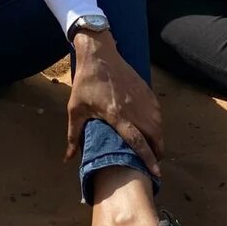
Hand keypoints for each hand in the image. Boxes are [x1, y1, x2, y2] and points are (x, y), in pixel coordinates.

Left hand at [67, 32, 162, 176]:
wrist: (99, 54)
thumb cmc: (86, 82)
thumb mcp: (75, 109)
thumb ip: (73, 136)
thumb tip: (68, 158)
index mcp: (117, 115)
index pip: (137, 141)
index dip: (147, 158)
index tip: (155, 171)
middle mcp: (134, 109)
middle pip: (153, 135)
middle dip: (158, 152)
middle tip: (155, 164)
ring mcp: (142, 99)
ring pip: (158, 124)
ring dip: (159, 138)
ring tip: (155, 149)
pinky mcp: (146, 90)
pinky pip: (157, 112)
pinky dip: (158, 124)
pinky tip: (153, 129)